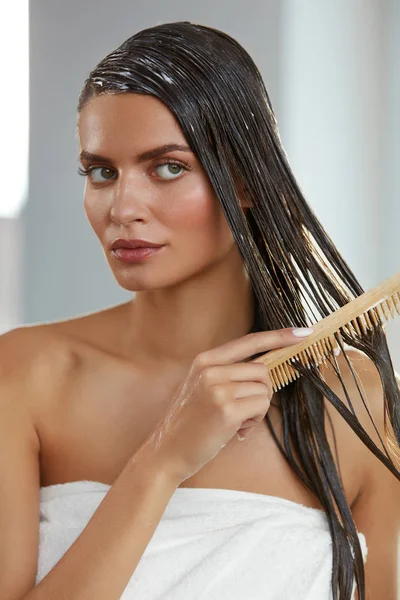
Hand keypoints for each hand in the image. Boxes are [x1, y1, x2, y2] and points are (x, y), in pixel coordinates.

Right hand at [139, 327, 311, 483]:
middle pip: (262, 370)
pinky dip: (254, 422)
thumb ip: (228, 373)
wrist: (167, 451)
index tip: (302, 332)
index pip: (249, 341)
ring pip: (264, 389)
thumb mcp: (202, 387)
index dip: (278, 336)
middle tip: (243, 412)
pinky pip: (261, 407)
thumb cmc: (190, 422)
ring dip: (257, 410)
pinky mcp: (227, 409)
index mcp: (206, 360)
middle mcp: (211, 369)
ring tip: (235, 422)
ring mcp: (218, 388)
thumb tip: (265, 370)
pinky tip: (236, 431)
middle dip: (261, 392)